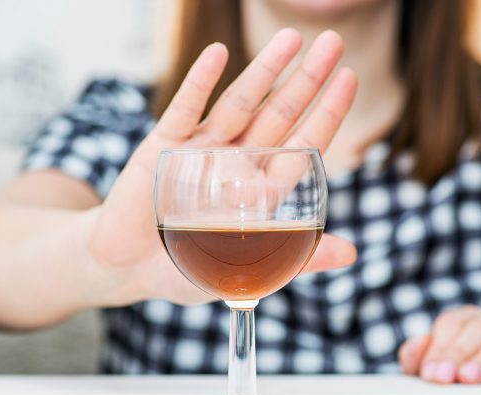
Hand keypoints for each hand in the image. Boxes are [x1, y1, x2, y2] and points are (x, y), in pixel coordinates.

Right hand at [83, 29, 357, 305]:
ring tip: (290, 39)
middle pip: (279, 114)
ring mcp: (202, 150)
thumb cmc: (191, 270)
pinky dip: (200, 83)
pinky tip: (219, 55)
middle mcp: (237, 162)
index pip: (303, 144)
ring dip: (264, 71)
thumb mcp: (251, 270)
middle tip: (332, 43)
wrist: (128, 270)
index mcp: (261, 189)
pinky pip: (185, 110)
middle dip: (306, 80)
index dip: (327, 112)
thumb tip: (352, 254)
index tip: (350, 78)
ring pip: (240, 105)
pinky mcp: (164, 147)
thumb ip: (300, 258)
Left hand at [398, 306, 480, 383]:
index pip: (452, 323)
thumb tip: (419, 340)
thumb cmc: (478, 388)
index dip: (440, 347)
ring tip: (471, 378)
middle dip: (459, 352)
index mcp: (470, 323)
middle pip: (479, 328)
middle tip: (447, 378)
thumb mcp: (444, 376)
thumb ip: (419, 360)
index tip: (430, 375)